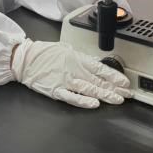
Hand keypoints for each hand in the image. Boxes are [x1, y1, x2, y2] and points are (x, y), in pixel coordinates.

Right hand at [11, 38, 131, 108]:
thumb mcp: (65, 48)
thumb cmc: (43, 53)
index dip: (114, 76)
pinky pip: (72, 97)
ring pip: (90, 89)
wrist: (25, 59)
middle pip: (98, 80)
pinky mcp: (56, 90)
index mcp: (76, 57)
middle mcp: (73, 69)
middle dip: (115, 88)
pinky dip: (84, 101)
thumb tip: (94, 62)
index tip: (125, 82)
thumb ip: (80, 57)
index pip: (100, 68)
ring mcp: (65, 80)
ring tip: (117, 99)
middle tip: (127, 94)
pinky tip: (94, 104)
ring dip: (105, 95)